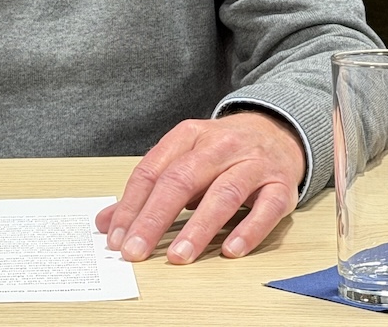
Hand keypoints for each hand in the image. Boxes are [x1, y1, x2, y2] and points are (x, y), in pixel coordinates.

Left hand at [95, 111, 303, 263]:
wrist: (278, 131)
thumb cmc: (222, 153)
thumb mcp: (183, 160)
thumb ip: (146, 191)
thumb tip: (106, 223)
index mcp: (189, 135)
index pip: (153, 171)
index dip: (131, 206)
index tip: (116, 238)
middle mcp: (220, 146)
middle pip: (182, 180)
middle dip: (155, 218)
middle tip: (136, 251)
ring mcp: (253, 164)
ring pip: (223, 194)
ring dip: (199, 228)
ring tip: (179, 257)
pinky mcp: (281, 185)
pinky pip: (266, 209)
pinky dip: (249, 230)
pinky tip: (231, 251)